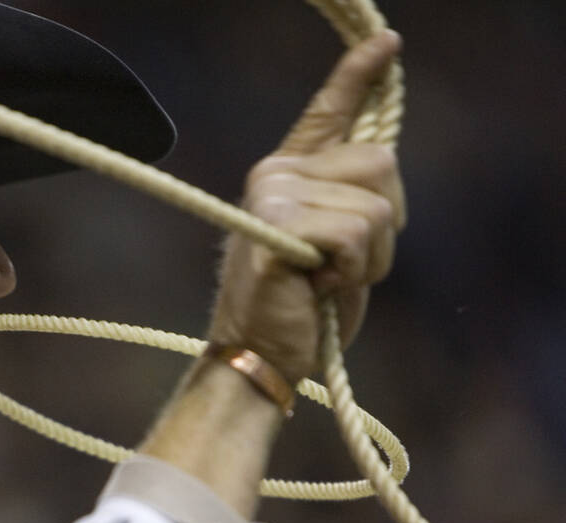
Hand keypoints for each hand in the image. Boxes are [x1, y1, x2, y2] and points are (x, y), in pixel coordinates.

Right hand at [207, 30, 405, 383]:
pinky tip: (318, 286)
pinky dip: (352, 270)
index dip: (358, 74)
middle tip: (344, 263)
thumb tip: (380, 167)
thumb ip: (352, 202)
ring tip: (329, 278)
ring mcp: (272, 197)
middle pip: (381, 161)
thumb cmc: (301, 307)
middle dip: (385, 222)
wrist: (259, 355)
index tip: (387, 43)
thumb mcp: (336, 244)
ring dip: (371, 255)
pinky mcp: (277, 227)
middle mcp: (276, 173)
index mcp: (288, 174)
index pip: (329, 113)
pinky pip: (355, 233)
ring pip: (376, 206)